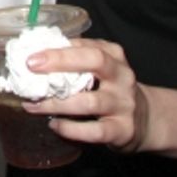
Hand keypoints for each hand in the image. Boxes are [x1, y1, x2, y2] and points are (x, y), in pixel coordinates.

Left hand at [21, 38, 150, 152]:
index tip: (32, 55)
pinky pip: (94, 130)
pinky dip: (70, 129)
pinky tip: (55, 125)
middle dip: (60, 62)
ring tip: (33, 105)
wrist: (146, 119)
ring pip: (89, 101)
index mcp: (114, 56)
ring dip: (56, 103)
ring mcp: (124, 104)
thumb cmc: (112, 89)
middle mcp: (122, 76)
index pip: (86, 45)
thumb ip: (76, 60)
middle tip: (31, 67)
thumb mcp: (102, 69)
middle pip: (94, 61)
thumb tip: (36, 56)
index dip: (58, 49)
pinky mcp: (123, 130)